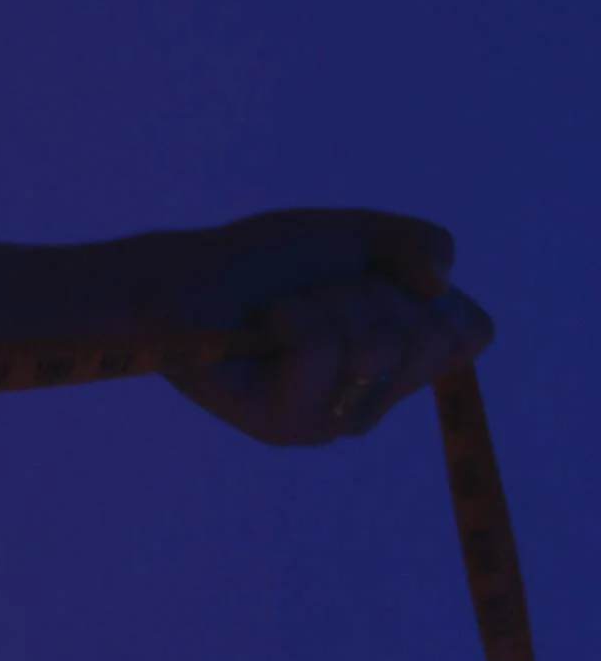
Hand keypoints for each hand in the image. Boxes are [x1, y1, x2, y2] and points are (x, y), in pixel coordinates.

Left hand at [153, 209, 494, 445]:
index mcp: (401, 362)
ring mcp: (330, 420)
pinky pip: (322, 349)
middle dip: (369, 291)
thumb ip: (417, 242)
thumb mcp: (357, 234)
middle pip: (426, 338)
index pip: (471, 333)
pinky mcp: (284, 426)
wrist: (188, 277)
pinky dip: (292, 315)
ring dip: (326, 301)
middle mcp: (372, 400)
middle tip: (317, 293)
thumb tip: (441, 284)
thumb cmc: (267, 262)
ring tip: (284, 310)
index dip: (430, 291)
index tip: (377, 276)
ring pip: (377, 346)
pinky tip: (263, 328)